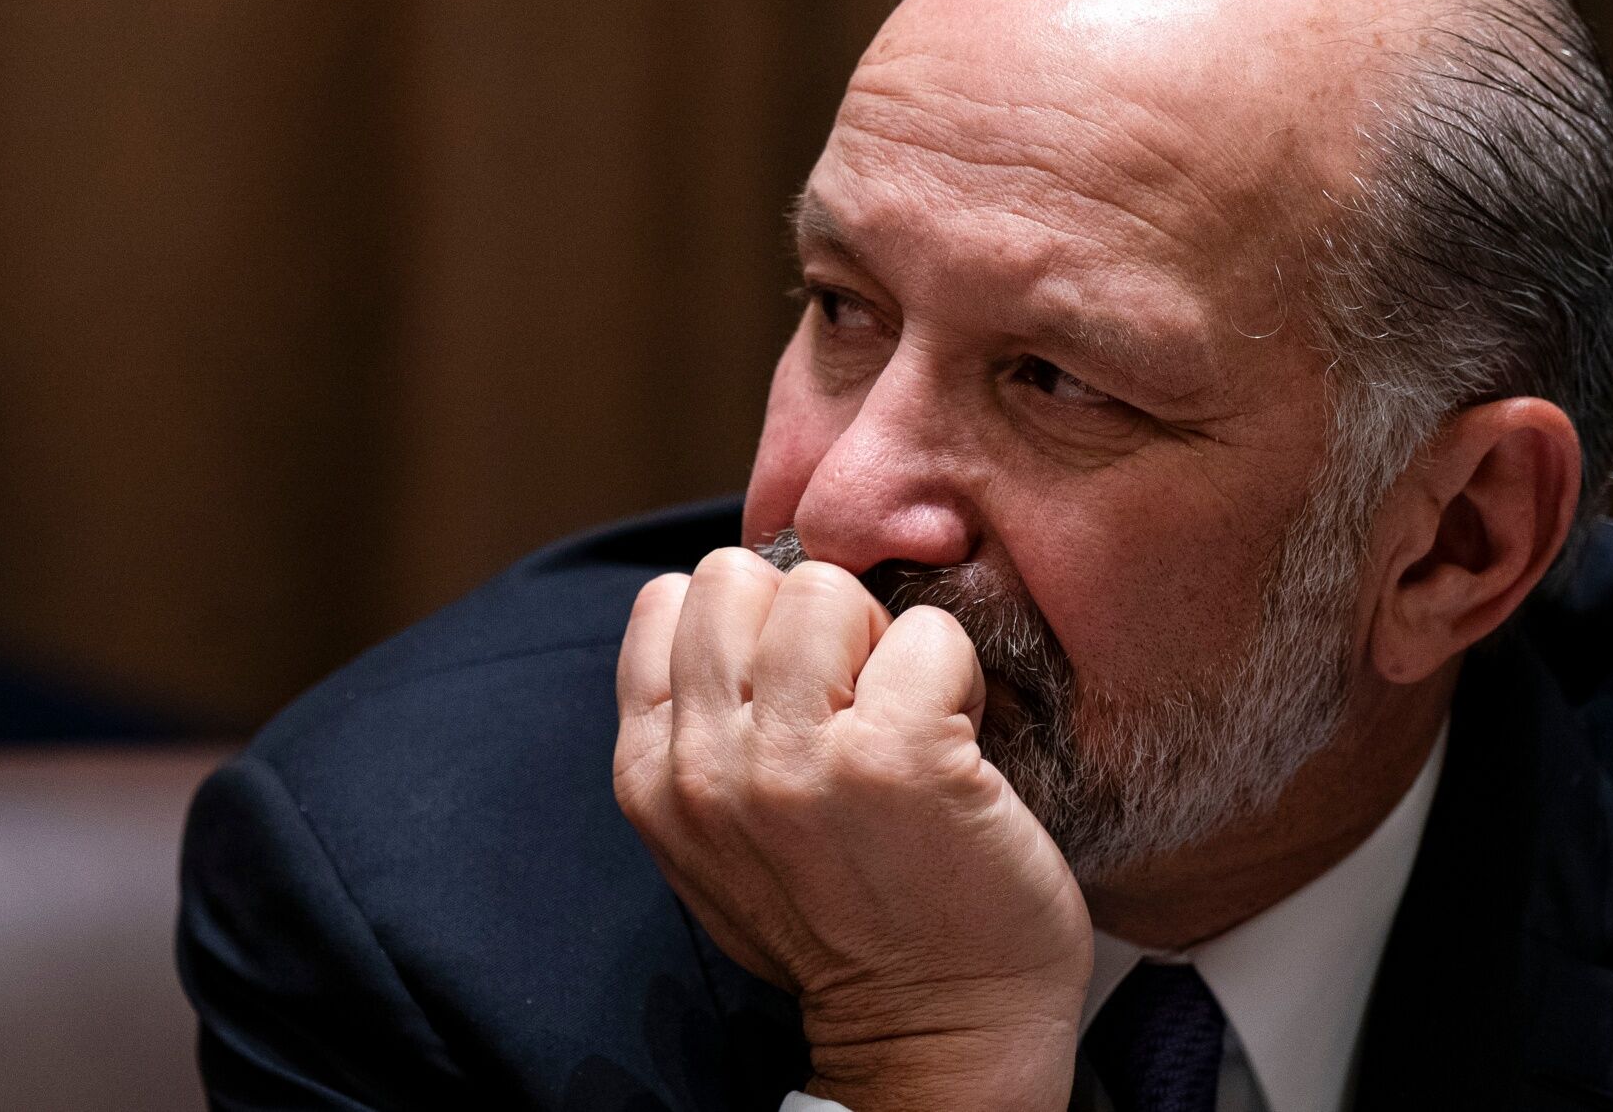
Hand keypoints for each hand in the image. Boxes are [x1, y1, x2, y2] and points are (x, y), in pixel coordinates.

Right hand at [613, 548, 1091, 1110]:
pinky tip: (960, 743)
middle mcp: (709, 766)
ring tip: (909, 720)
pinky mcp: (895, 758)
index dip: (750, 624)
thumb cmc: (844, 923)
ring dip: (884, 641)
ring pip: (826, 588)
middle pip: (742, 577)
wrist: (937, 1035)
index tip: (801, 690)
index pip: (671, 600)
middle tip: (861, 700)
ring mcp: (797, 762)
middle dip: (814, 620)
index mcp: (653, 777)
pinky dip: (958, 673)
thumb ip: (700, 728)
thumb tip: (725, 607)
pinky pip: (927, 634)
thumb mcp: (719, 838)